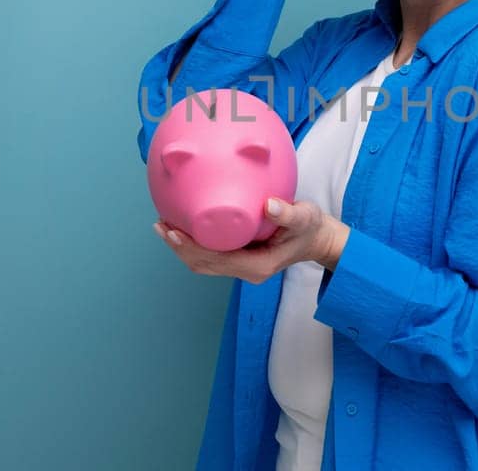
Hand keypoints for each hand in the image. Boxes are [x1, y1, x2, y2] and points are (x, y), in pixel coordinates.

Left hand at [153, 198, 349, 283]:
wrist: (317, 239)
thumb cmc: (311, 228)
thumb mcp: (305, 218)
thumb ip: (288, 214)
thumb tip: (270, 205)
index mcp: (257, 266)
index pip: (216, 259)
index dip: (192, 247)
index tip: (174, 232)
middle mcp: (246, 271)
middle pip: (204, 264)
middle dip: (179, 247)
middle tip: (160, 226)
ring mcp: (241, 267)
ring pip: (204, 263)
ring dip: (182, 247)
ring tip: (163, 226)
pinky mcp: (239, 259)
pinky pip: (210, 256)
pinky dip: (193, 244)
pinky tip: (183, 227)